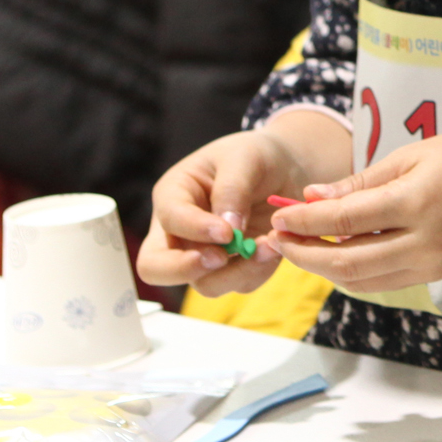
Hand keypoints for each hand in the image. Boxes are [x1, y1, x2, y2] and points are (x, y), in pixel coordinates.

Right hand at [138, 125, 328, 292]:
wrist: (285, 169)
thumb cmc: (255, 156)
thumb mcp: (244, 158)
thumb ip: (232, 190)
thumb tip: (228, 231)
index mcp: (173, 196)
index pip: (169, 220)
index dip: (194, 229)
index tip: (227, 232)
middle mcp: (180, 232)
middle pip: (156, 268)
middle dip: (186, 269)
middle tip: (222, 257)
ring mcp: (205, 255)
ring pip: (204, 284)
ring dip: (238, 271)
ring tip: (270, 244)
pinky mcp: (234, 269)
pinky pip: (241, 283)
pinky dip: (260, 270)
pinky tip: (276, 247)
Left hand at [264, 132, 441, 292]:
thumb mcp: (412, 154)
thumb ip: (361, 183)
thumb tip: (311, 197)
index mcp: (416, 202)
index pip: (343, 219)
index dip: (304, 220)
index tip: (278, 214)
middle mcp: (423, 241)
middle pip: (345, 262)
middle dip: (304, 253)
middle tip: (278, 239)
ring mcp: (431, 264)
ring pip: (360, 280)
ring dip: (323, 267)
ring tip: (301, 246)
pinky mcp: (434, 274)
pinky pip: (381, 281)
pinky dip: (351, 271)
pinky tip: (336, 252)